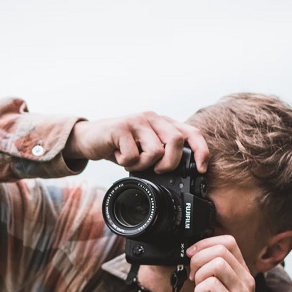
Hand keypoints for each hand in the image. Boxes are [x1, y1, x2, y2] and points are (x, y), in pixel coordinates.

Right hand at [65, 112, 208, 172]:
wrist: (91, 138)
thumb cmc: (122, 146)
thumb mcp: (146, 148)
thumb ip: (164, 153)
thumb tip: (186, 172)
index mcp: (163, 123)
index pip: (191, 133)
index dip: (201, 151)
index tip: (201, 169)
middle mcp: (153, 118)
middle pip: (176, 142)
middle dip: (169, 164)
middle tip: (156, 170)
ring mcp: (137, 121)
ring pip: (156, 151)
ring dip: (143, 165)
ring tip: (132, 161)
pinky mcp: (121, 128)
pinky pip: (134, 155)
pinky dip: (127, 164)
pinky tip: (119, 156)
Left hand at [187, 235, 258, 291]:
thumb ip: (213, 275)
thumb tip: (194, 258)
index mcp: (242, 274)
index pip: (228, 241)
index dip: (205, 243)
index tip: (193, 254)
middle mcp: (245, 280)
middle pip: (221, 249)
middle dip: (198, 258)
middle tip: (193, 275)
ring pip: (216, 263)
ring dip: (199, 275)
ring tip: (200, 289)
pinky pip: (210, 285)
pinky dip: (199, 291)